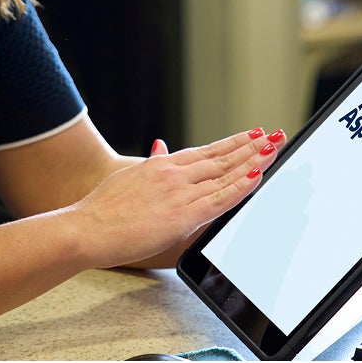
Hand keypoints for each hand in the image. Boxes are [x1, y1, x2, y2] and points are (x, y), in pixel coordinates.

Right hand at [69, 127, 283, 269]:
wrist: (87, 227)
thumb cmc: (102, 209)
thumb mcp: (128, 176)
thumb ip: (150, 163)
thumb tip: (160, 147)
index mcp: (162, 165)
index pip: (206, 151)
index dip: (232, 143)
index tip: (252, 134)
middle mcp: (174, 174)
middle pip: (221, 158)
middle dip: (251, 147)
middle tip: (274, 136)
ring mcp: (179, 193)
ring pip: (224, 174)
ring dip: (252, 161)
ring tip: (273, 150)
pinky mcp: (182, 216)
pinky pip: (219, 200)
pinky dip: (240, 187)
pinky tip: (256, 177)